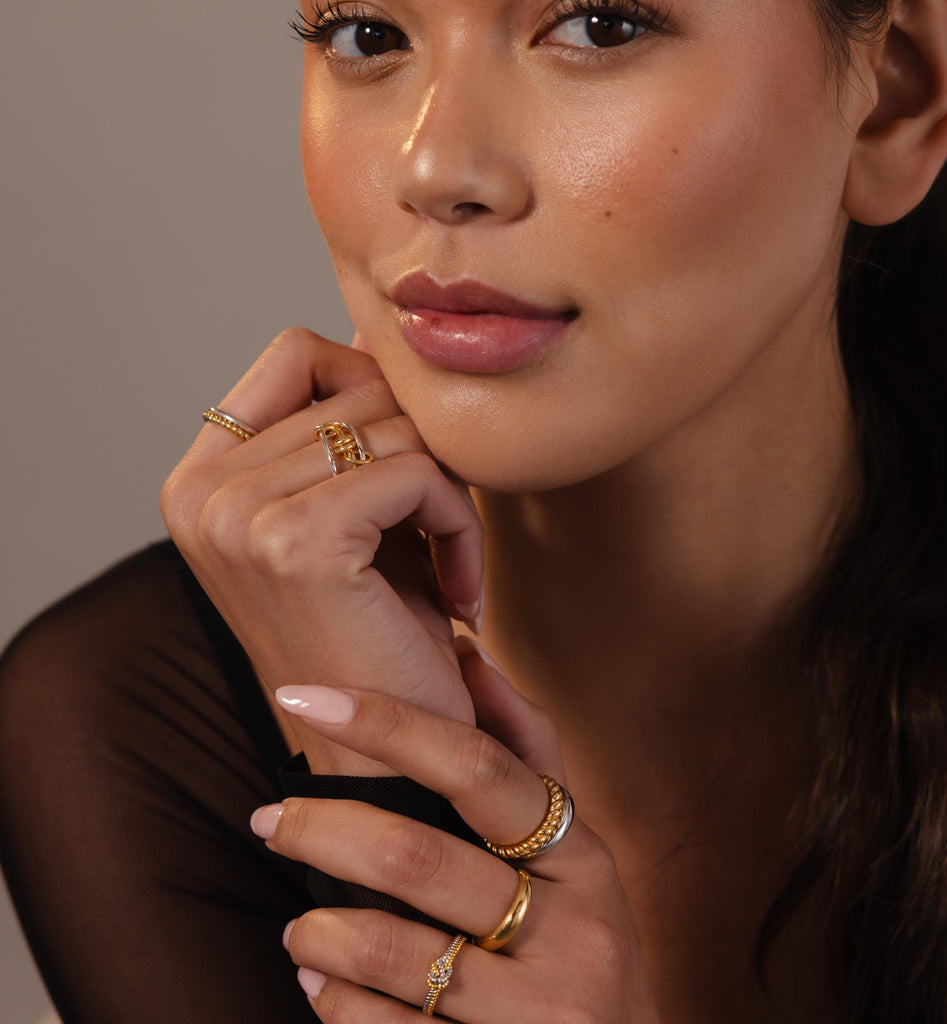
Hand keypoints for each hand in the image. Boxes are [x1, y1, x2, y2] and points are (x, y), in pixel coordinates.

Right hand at [161, 328, 483, 772]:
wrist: (387, 760)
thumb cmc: (378, 640)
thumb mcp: (356, 515)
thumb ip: (351, 424)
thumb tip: (375, 324)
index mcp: (200, 478)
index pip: (296, 353)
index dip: (374, 390)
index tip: (407, 463)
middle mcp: (202, 491)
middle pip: (359, 386)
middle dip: (423, 452)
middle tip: (439, 534)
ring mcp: (238, 513)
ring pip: (397, 427)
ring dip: (448, 493)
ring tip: (449, 569)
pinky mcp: (296, 540)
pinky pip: (418, 473)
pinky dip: (460, 526)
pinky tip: (459, 595)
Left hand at [250, 640, 660, 1022]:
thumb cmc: (585, 949)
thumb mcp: (580, 859)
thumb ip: (526, 753)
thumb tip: (468, 652)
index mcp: (584, 858)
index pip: (479, 767)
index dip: (388, 723)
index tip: (305, 695)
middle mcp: (571, 930)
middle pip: (418, 856)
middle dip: (323, 828)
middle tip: (268, 819)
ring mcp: (537, 1012)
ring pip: (393, 949)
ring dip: (320, 929)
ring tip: (298, 924)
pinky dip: (336, 1003)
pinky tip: (323, 984)